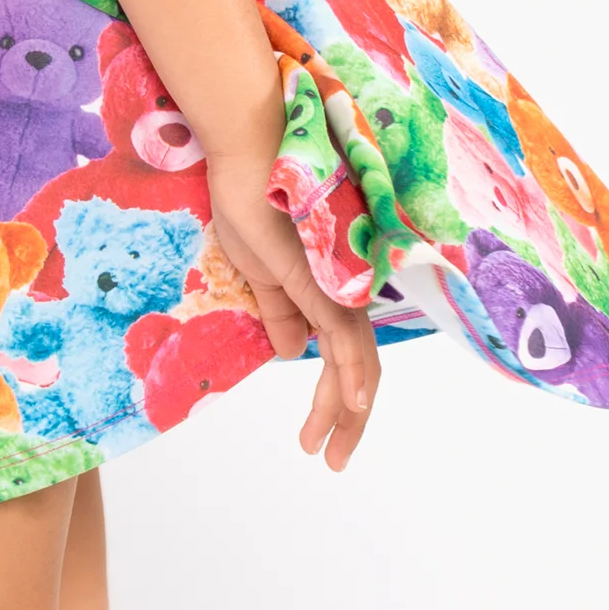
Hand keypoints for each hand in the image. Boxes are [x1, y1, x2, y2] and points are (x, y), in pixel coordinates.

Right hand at [199, 117, 380, 473]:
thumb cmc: (251, 197)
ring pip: (357, 361)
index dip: (337, 399)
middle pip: (359, 367)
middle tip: (334, 460)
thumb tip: (295, 353)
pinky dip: (352, 374)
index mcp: (327, 288)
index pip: (343, 355)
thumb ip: (282, 312)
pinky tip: (353, 404)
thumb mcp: (260, 271)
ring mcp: (338, 283)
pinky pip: (345, 335)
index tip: (319, 438)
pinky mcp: (322, 276)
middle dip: (348, 420)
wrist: (248, 149)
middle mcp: (344, 288)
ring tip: (329, 451)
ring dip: (345, 411)